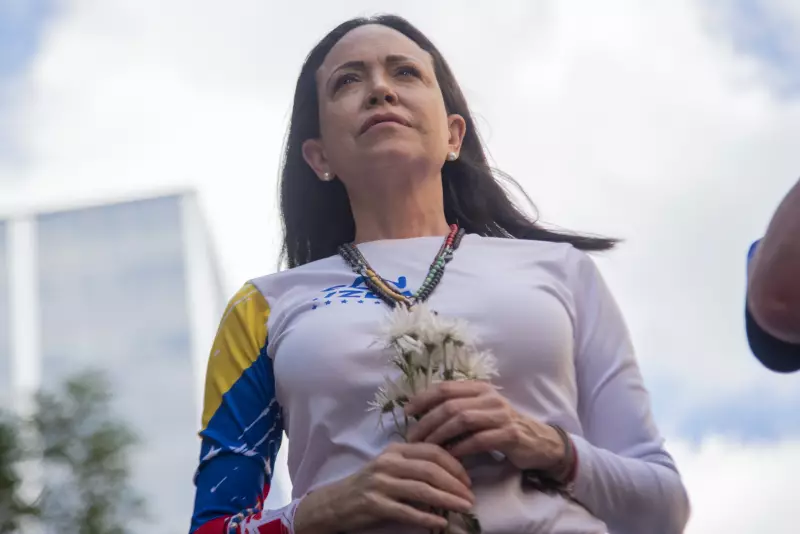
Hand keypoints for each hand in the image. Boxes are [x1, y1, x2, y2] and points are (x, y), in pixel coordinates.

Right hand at [294, 442, 474, 533]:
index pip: (432, 451)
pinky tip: (440, 523)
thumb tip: (452, 473)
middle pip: (430, 470)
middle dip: (455, 484)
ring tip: (464, 508)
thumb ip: (415, 464)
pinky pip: (406, 511)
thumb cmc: (370, 484)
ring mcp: (380, 483)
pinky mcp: (374, 504)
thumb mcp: (391, 467)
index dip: (454, 465)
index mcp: (396, 450)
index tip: (468, 480)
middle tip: (471, 497)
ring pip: (421, 490)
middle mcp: (388, 463)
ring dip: (447, 500)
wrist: (336, 503)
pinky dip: (426, 518)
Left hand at [405, 381, 564, 472]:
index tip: (406, 412)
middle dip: (427, 422)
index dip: (422, 398)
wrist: (538, 442)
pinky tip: (449, 457)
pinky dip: (460, 448)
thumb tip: (420, 414)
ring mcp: (501, 415)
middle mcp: (490, 397)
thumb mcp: (480, 412)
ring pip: (462, 420)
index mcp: (479, 388)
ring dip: (440, 435)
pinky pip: (478, 440)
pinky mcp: (510, 434)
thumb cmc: (501, 428)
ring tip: (426, 448)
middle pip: (450, 405)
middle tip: (412, 437)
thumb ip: (457, 408)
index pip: (445, 388)